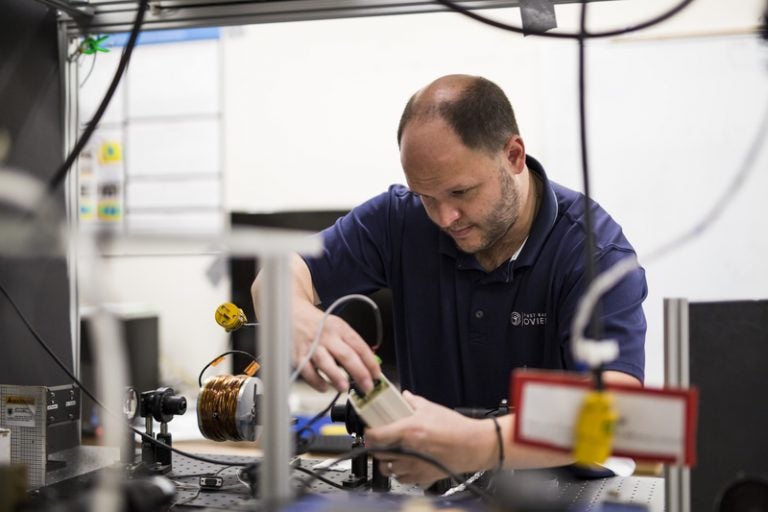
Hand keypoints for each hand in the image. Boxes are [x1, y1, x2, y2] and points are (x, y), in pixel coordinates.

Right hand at [292, 299, 380, 392]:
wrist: (293, 314)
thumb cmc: (318, 325)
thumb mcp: (337, 327)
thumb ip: (351, 344)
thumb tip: (368, 364)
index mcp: (340, 328)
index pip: (359, 346)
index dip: (370, 362)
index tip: (377, 375)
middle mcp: (326, 337)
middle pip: (346, 355)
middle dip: (359, 372)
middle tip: (368, 386)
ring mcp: (312, 346)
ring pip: (325, 362)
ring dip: (336, 376)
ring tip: (345, 388)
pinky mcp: (298, 356)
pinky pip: (307, 371)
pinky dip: (316, 381)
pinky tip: (324, 387)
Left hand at [365, 391, 497, 487]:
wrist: (474, 446)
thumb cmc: (456, 428)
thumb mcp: (432, 409)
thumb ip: (413, 402)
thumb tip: (404, 396)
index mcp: (408, 431)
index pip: (375, 436)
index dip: (368, 433)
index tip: (369, 430)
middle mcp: (408, 450)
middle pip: (378, 453)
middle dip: (376, 446)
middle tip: (380, 440)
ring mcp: (414, 466)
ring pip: (387, 468)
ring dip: (386, 461)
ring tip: (391, 453)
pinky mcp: (422, 477)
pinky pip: (401, 478)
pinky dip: (399, 472)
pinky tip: (405, 463)